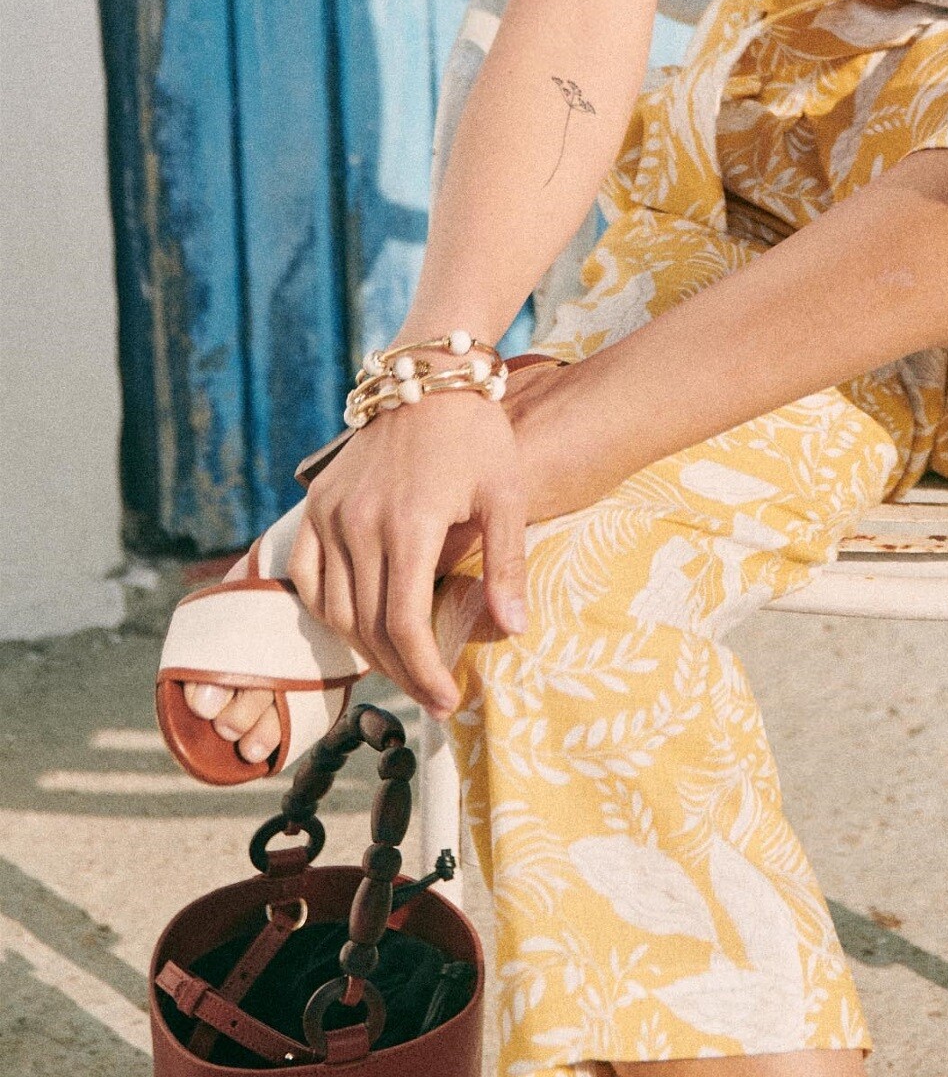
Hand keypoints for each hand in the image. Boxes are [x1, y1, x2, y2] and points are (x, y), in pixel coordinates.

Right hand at [288, 392, 528, 719]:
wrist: (430, 377)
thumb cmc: (478, 435)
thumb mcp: (507, 495)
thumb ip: (507, 565)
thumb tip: (512, 632)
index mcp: (410, 523)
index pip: (403, 623)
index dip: (423, 671)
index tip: (447, 699)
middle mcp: (359, 522)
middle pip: (369, 625)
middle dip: (402, 671)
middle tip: (433, 696)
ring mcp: (330, 513)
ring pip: (334, 609)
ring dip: (366, 648)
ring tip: (404, 667)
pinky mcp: (315, 505)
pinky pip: (307, 577)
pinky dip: (327, 612)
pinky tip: (358, 629)